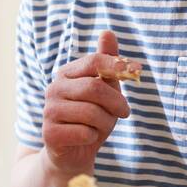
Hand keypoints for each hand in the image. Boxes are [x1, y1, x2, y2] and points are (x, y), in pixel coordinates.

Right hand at [42, 30, 138, 175]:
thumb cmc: (91, 119)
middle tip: (124, 112)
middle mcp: (53, 89)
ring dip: (105, 123)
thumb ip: (106, 63)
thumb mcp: (104, 90)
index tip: (137, 70)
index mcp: (66, 74)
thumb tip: (107, 32)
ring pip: (92, 113)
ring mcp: (49, 111)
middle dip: (116, 102)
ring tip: (100, 127)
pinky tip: (86, 138)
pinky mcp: (49, 133)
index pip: (93, 61)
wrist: (72, 154)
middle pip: (95, 88)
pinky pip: (84, 133)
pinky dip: (93, 137)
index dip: (117, 65)